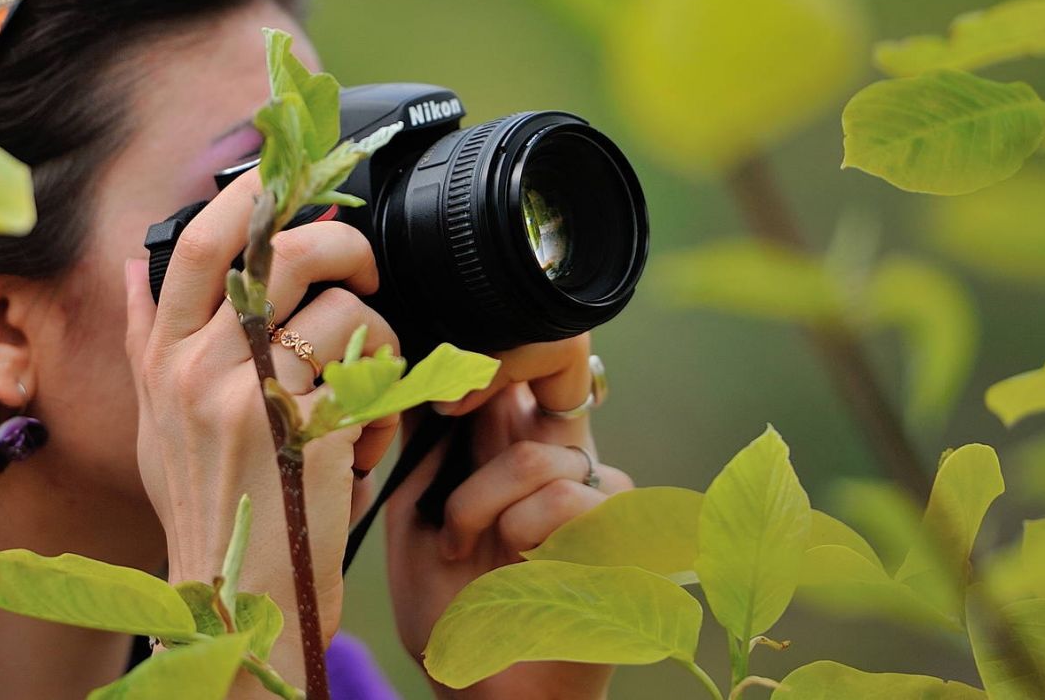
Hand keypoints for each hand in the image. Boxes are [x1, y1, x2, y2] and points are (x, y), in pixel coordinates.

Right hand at [123, 169, 399, 683]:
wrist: (236, 599)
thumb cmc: (206, 507)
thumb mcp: (156, 422)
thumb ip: (146, 339)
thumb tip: (131, 265)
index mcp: (163, 360)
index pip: (196, 246)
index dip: (244, 196)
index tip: (283, 177)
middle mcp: (196, 371)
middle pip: (278, 254)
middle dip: (339, 242)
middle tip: (364, 267)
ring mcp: (247, 400)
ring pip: (337, 307)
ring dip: (377, 331)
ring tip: (371, 373)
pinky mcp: (303, 432)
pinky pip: (368, 368)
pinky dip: (388, 390)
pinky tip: (372, 429)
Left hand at [384, 335, 632, 699]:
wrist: (488, 693)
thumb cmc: (450, 613)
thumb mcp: (415, 520)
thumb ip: (424, 452)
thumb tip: (418, 376)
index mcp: (516, 456)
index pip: (512, 382)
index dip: (477, 381)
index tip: (431, 406)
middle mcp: (565, 466)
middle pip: (532, 398)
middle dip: (475, 442)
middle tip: (445, 497)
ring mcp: (601, 499)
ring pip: (544, 455)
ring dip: (484, 505)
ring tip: (465, 550)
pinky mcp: (629, 537)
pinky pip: (576, 498)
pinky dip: (528, 531)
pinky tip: (515, 565)